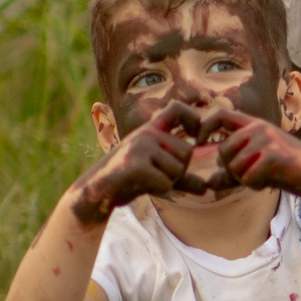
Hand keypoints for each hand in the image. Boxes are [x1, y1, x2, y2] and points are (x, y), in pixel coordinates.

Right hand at [68, 103, 202, 223]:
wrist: (95, 191)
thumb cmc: (127, 181)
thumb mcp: (158, 176)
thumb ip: (182, 179)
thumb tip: (205, 187)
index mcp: (151, 130)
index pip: (177, 109)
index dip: (193, 117)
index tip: (197, 137)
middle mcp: (147, 133)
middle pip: (187, 152)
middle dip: (177, 172)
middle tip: (153, 175)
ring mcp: (140, 146)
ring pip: (178, 169)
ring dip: (166, 182)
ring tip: (144, 179)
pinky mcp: (135, 164)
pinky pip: (165, 182)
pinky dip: (157, 189)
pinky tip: (139, 185)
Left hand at [201, 105, 300, 196]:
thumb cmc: (286, 169)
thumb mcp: (257, 166)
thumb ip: (233, 172)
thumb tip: (209, 183)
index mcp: (254, 124)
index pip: (220, 115)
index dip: (204, 127)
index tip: (199, 143)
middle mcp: (259, 128)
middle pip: (223, 150)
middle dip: (231, 169)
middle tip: (248, 175)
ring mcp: (267, 140)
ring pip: (234, 166)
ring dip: (245, 179)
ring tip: (263, 176)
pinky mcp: (274, 156)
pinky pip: (248, 177)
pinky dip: (255, 184)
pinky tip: (269, 181)